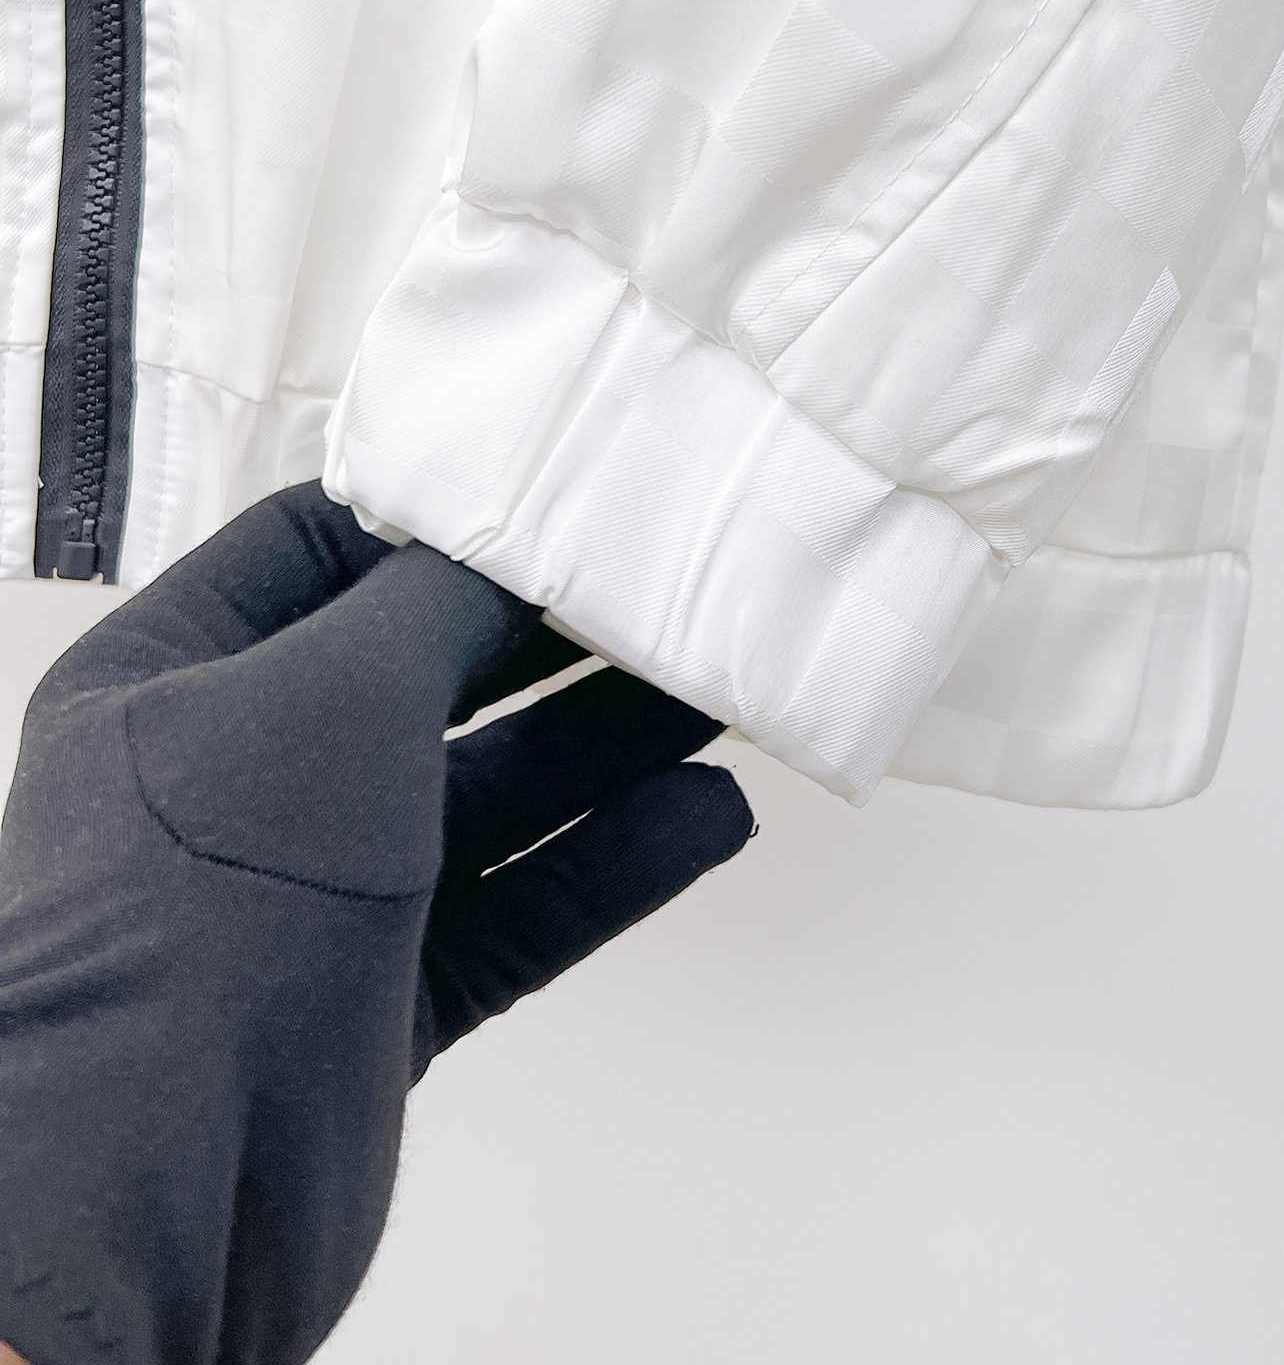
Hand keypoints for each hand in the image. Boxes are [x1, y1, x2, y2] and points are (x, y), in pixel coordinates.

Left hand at [0, 484, 750, 1363]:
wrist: (155, 1190)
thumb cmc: (211, 898)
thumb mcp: (333, 698)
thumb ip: (437, 607)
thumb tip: (510, 558)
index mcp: (175, 674)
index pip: (313, 552)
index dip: (434, 523)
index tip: (552, 501)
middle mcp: (242, 773)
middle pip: (425, 675)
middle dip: (550, 641)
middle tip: (669, 603)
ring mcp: (316, 891)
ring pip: (488, 794)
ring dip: (605, 748)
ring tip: (719, 701)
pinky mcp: (383, 994)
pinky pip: (517, 904)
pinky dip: (609, 862)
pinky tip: (705, 818)